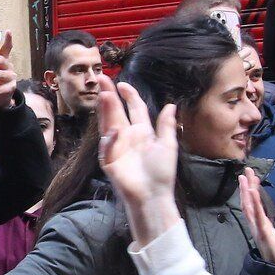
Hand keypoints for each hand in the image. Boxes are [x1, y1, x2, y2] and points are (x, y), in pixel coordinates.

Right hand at [97, 81, 181, 243]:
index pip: (134, 108)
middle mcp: (127, 136)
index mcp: (142, 132)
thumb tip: (171, 105)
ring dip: (106, 110)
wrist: (153, 195)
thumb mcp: (168, 145)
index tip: (122, 84)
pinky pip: (107, 147)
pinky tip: (115, 132)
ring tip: (104, 95)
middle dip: (109, 95)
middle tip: (102, 79)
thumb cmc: (161, 173)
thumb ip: (167, 125)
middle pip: (116, 111)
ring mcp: (116, 147)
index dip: (129, 95)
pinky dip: (110, 140)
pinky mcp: (109, 161)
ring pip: (108, 124)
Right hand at [239, 169, 274, 267]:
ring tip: (245, 178)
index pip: (255, 204)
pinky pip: (257, 216)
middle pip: (249, 202)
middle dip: (246, 186)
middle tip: (245, 171)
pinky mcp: (263, 232)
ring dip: (247, 191)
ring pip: (250, 207)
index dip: (252, 191)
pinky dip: (254, 203)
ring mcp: (258, 229)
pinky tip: (252, 192)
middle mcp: (257, 225)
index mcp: (263, 224)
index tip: (251, 177)